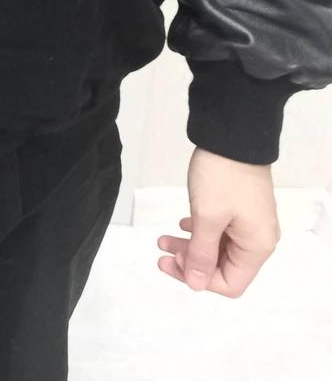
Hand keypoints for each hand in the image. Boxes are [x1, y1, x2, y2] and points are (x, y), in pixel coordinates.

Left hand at [156, 146, 280, 296]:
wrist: (233, 134)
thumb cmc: (221, 176)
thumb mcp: (207, 217)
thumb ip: (201, 254)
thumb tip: (196, 285)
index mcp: (256, 247)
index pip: (230, 284)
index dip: (200, 279)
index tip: (173, 262)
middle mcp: (259, 239)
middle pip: (223, 267)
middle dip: (190, 262)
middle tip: (161, 252)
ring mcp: (251, 222)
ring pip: (219, 247)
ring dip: (191, 246)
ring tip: (163, 238)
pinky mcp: (242, 207)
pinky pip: (221, 230)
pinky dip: (200, 231)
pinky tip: (182, 224)